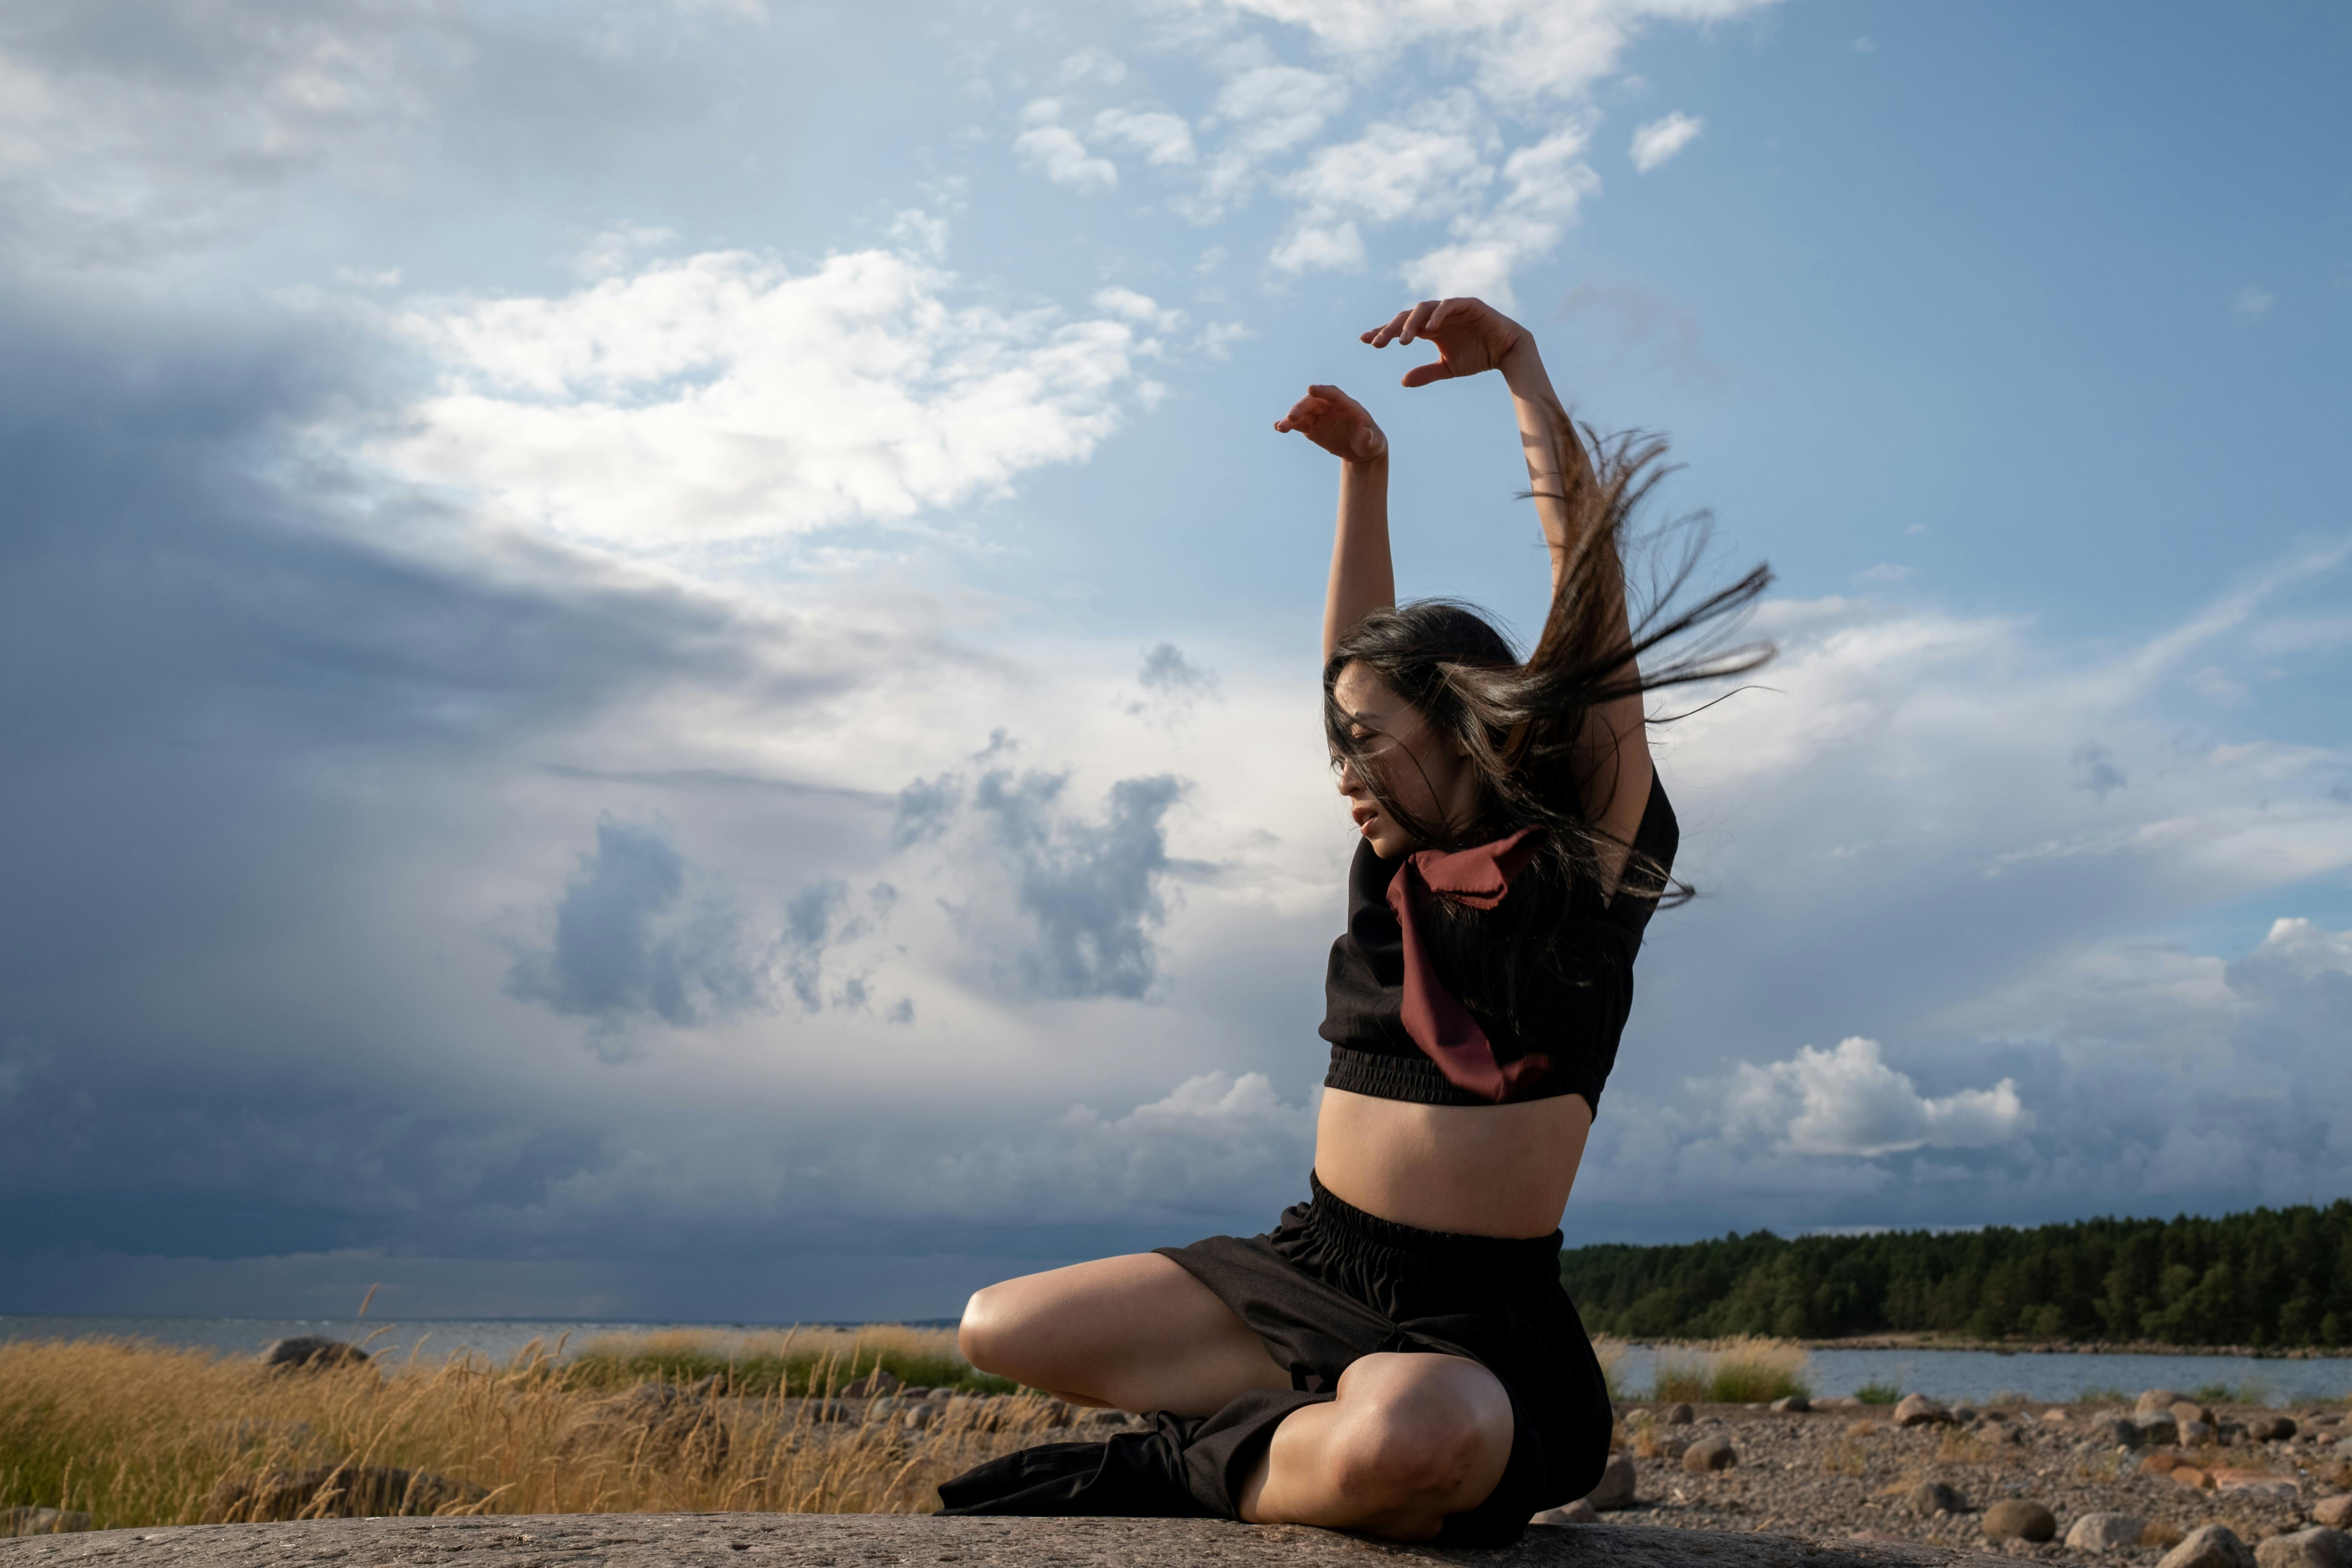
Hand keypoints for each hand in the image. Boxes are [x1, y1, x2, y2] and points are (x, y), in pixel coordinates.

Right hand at [1274, 383, 1387, 461]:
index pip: (1334, 394)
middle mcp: (1331, 407)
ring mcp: (1320, 416)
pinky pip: (1298, 424)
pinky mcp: (1311, 427)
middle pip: (1313, 402)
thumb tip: (1365, 433)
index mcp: (1348, 406)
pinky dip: (1288, 425)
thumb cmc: (1371, 442)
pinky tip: (1278, 427)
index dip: (1323, 391)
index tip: (1310, 389)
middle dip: (1302, 407)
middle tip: (1292, 418)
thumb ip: (1369, 438)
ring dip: (1291, 417)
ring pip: (1303, 412)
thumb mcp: (1374, 443)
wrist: (1360, 450)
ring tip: (1281, 427)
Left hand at [1361, 298, 1528, 387]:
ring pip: (1424, 309)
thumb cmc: (1477, 357)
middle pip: (1406, 317)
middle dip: (1390, 329)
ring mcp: (1452, 308)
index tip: (1364, 340)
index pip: (1400, 327)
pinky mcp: (1469, 304)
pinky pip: (1449, 305)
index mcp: (1429, 328)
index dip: (1382, 331)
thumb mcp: (1447, 369)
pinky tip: (1427, 328)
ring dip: (1411, 323)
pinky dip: (1438, 314)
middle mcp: (1437, 315)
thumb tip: (1402, 381)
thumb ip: (1426, 373)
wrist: (1508, 352)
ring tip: (1402, 341)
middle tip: (1376, 343)